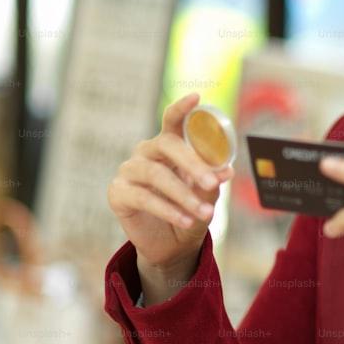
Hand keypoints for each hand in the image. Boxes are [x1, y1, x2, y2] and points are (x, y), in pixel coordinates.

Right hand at [107, 92, 233, 271]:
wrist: (170, 245)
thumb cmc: (189, 210)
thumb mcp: (206, 197)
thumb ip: (212, 182)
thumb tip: (226, 171)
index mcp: (169, 145)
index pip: (172, 120)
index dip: (182, 108)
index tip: (196, 98)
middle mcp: (147, 152)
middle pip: (167, 145)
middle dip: (193, 163)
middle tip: (212, 182)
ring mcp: (129, 170)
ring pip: (157, 175)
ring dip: (184, 195)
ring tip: (205, 214)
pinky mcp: (118, 193)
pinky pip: (144, 197)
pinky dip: (168, 210)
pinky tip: (186, 221)